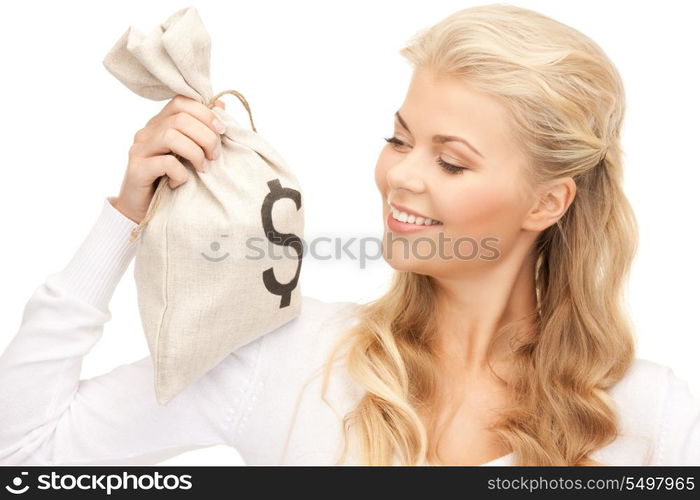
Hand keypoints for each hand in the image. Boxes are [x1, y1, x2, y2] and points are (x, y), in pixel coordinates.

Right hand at [112, 95, 226, 223]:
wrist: (143, 210)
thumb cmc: (171, 179)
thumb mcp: (190, 153)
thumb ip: (202, 130)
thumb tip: (221, 105)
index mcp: (161, 123)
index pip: (182, 102)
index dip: (206, 113)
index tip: (222, 131)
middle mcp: (148, 131)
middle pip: (181, 119)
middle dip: (206, 137)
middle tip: (214, 156)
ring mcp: (140, 149)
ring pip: (171, 136)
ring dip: (195, 153)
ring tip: (202, 168)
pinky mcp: (137, 169)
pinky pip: (165, 163)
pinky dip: (180, 173)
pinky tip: (180, 183)